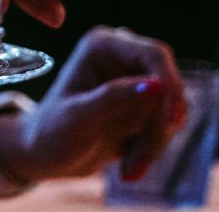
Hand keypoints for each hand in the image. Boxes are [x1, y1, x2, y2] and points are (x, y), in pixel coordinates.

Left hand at [0, 26, 184, 181]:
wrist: (46, 157)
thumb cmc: (51, 133)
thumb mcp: (78, 118)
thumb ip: (114, 99)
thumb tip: (158, 86)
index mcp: (103, 45)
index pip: (154, 54)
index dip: (170, 84)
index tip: (172, 120)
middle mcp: (122, 55)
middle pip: (168, 85)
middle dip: (159, 126)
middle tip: (137, 163)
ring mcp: (135, 80)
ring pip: (170, 109)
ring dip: (154, 144)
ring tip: (127, 172)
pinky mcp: (144, 104)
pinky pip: (165, 125)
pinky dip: (152, 149)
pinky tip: (129, 167)